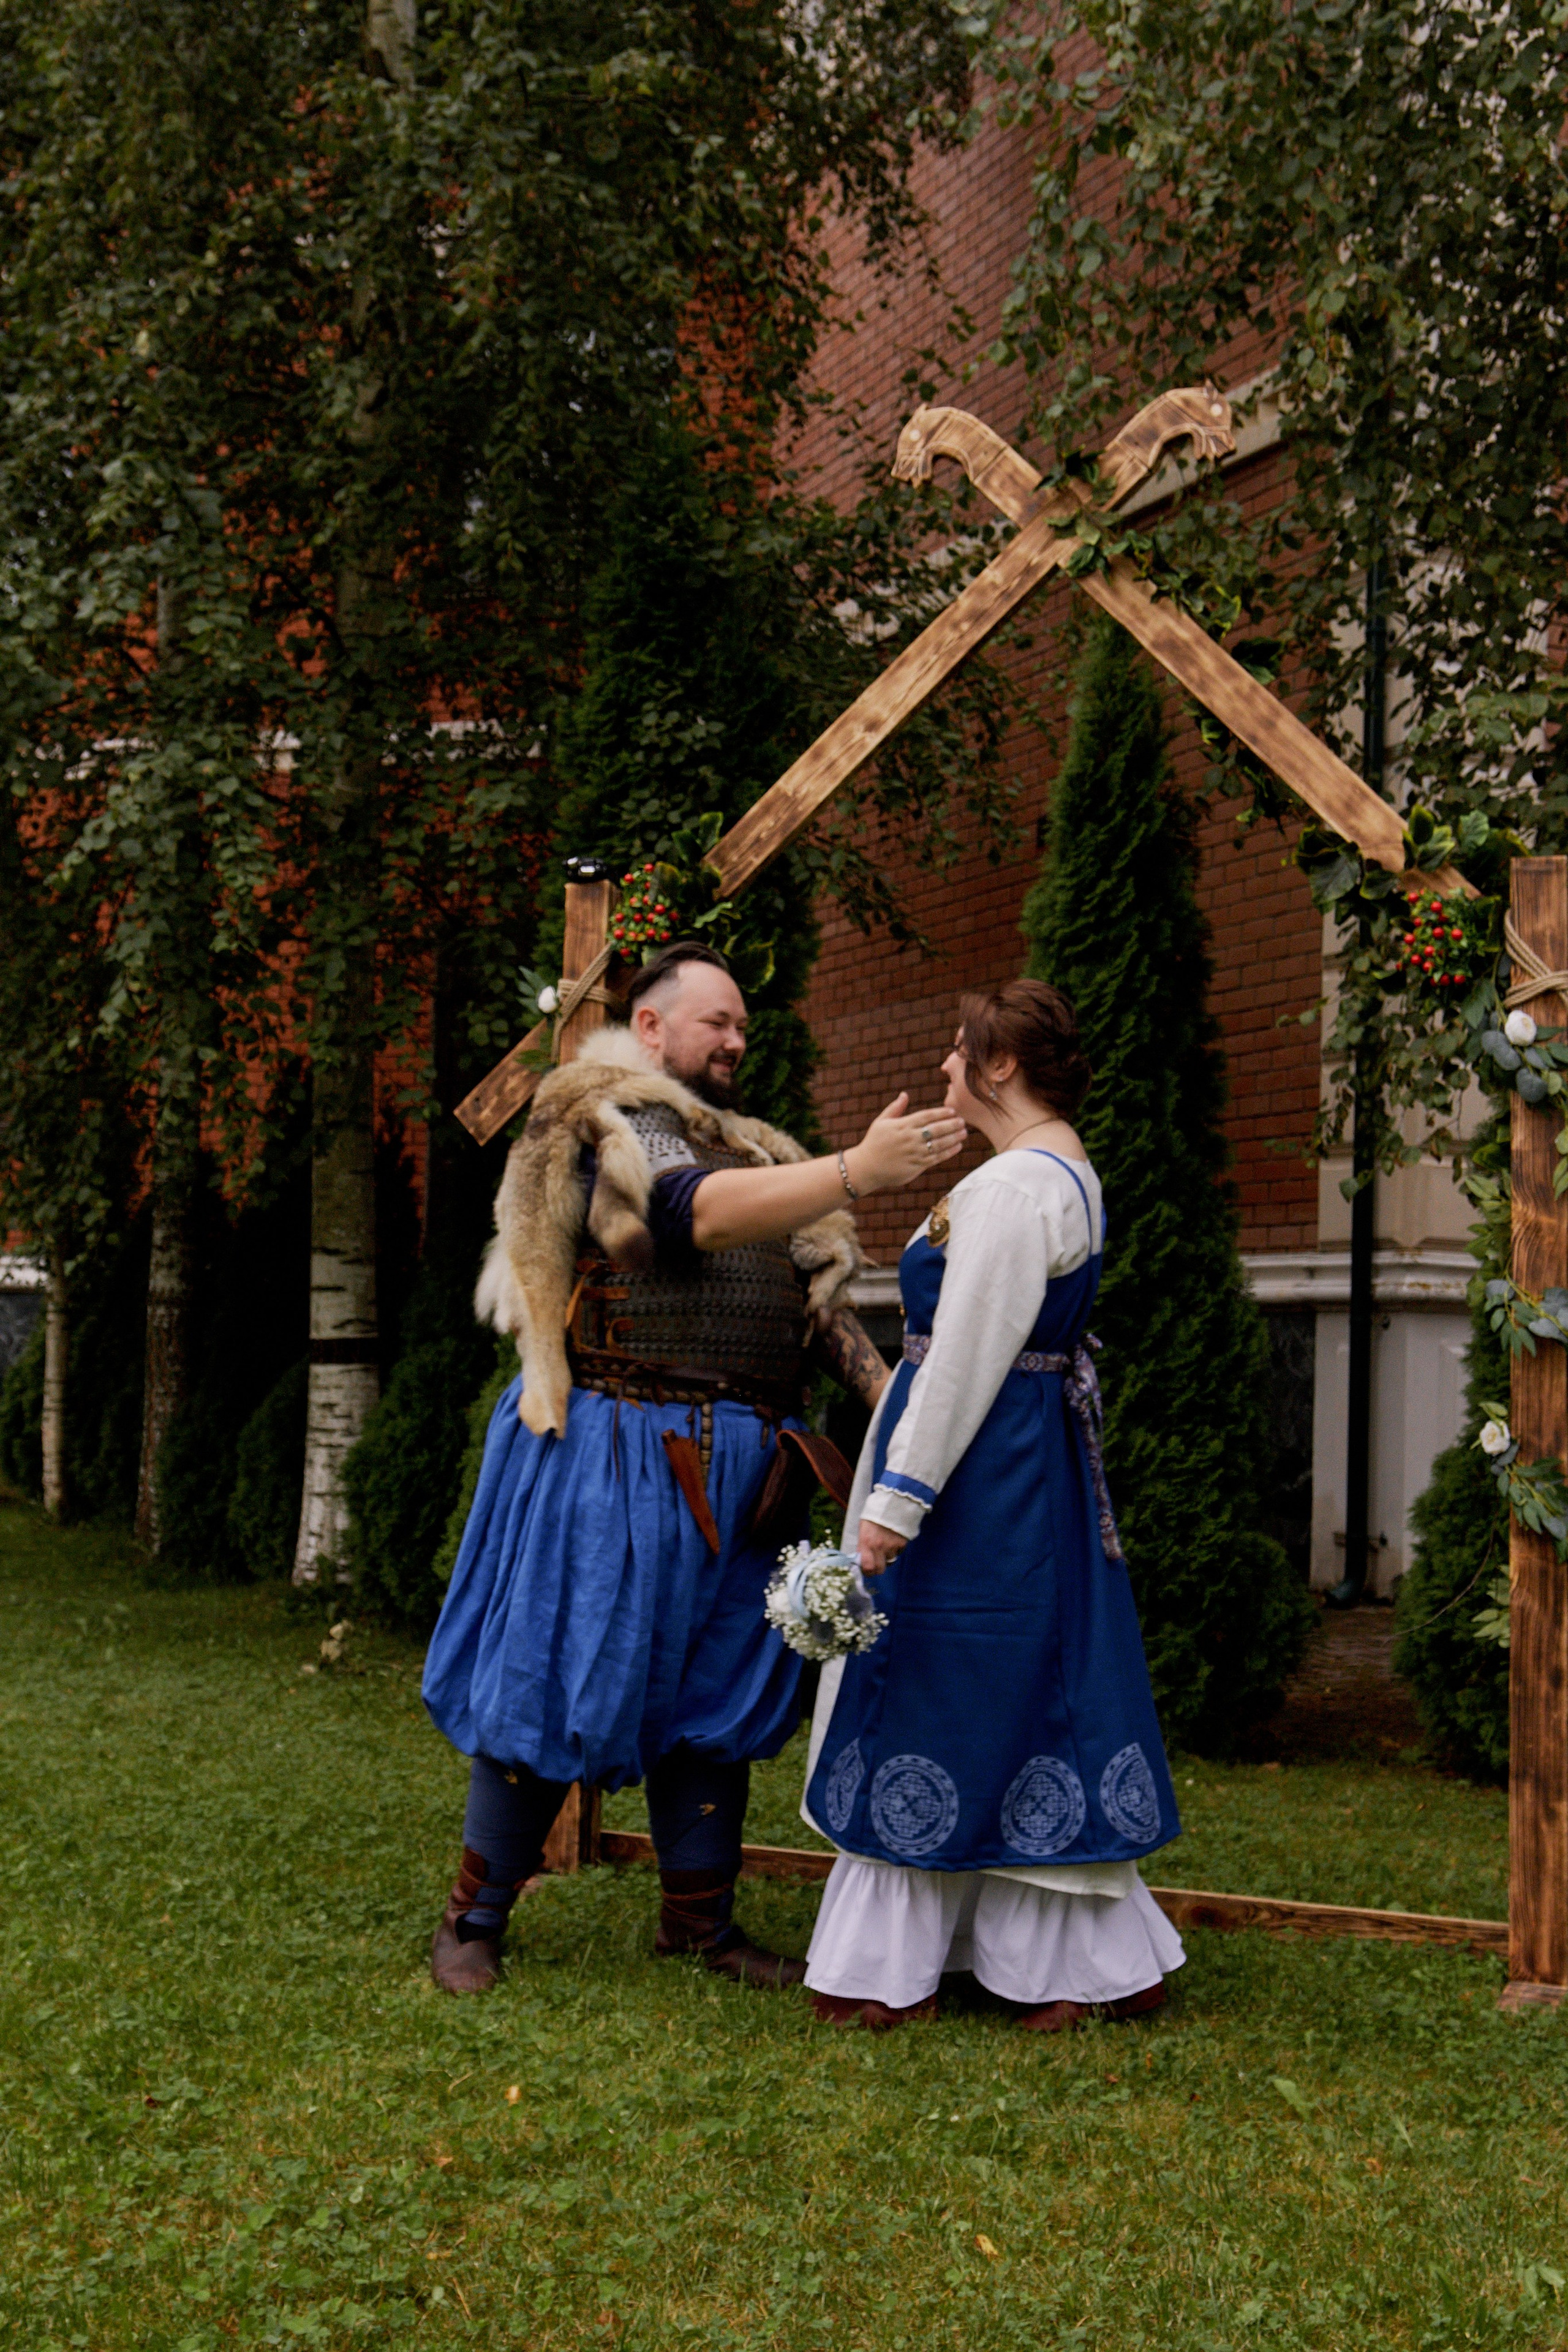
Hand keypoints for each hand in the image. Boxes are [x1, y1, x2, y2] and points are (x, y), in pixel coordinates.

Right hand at [846, 1093, 965, 1196]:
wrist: (865, 1168)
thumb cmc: (873, 1143)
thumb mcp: (881, 1122)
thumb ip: (895, 1108)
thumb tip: (905, 1094)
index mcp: (902, 1125)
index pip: (927, 1116)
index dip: (942, 1113)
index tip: (952, 1111)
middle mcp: (910, 1138)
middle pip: (936, 1129)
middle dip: (952, 1124)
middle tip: (962, 1121)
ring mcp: (914, 1153)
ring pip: (939, 1144)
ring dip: (954, 1138)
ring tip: (963, 1133)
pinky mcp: (916, 1167)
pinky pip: (936, 1158)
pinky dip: (949, 1152)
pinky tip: (957, 1147)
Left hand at [857, 1518, 907, 1576]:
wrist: (893, 1502)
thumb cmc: (874, 1515)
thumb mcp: (863, 1529)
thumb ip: (863, 1545)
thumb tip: (862, 1559)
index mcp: (866, 1542)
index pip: (867, 1567)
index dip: (867, 1572)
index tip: (866, 1569)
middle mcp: (879, 1547)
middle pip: (880, 1569)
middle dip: (878, 1568)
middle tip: (876, 1562)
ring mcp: (892, 1546)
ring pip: (890, 1560)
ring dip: (887, 1556)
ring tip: (886, 1544)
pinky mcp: (902, 1543)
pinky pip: (898, 1552)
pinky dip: (896, 1549)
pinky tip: (893, 1539)